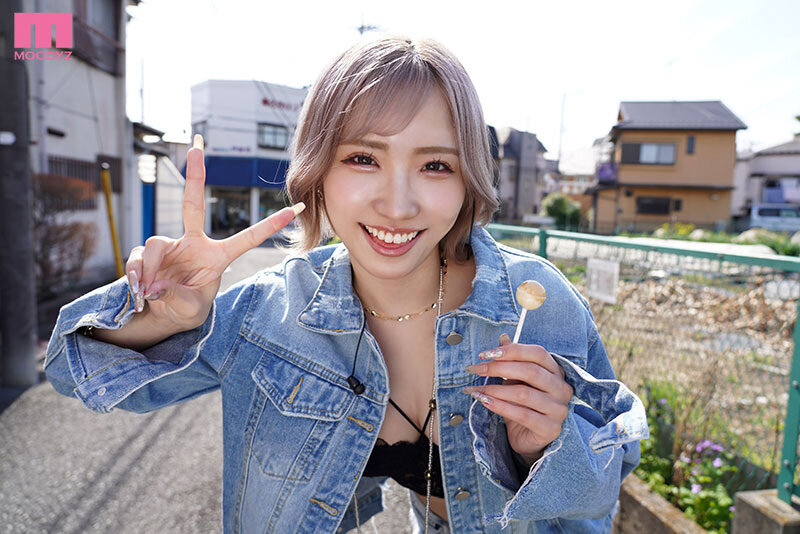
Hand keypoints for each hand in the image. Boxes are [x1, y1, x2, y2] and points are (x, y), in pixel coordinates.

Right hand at [124, 134, 303, 330]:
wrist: (163, 313)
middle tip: (196, 142)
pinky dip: (136, 275)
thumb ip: (176, 296)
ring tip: (151, 293)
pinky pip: (138, 258)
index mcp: (217, 256)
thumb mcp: (188, 308)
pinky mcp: (148, 253)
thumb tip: (153, 283)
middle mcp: (194, 243)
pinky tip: (140, 290)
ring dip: (149, 271)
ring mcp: (170, 245)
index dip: (270, 224)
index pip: (248, 238)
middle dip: (194, 171)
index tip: (297, 207)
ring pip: (155, 245)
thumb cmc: (187, 307)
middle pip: (192, 202)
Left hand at [463, 334, 573, 463]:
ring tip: (475, 389)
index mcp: (556, 371)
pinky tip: (484, 402)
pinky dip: (500, 407)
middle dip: (498, 368)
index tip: (485, 354)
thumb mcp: (516, 379)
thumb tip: (503, 338)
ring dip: (494, 390)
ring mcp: (559, 409)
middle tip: (475, 369)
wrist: (528, 437)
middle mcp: (561, 388)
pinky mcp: (550, 428)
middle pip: (530, 371)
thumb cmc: (523, 404)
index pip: (537, 353)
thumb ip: (512, 359)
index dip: (511, 350)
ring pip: (524, 394)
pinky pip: (522, 415)